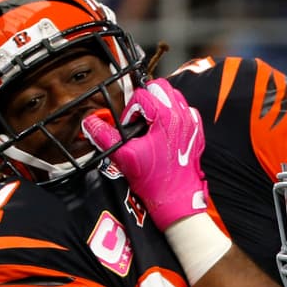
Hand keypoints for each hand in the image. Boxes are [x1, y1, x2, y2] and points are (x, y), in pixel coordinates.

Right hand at [82, 79, 207, 228]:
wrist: (177, 198)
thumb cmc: (155, 180)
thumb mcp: (124, 156)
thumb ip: (105, 137)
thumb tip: (90, 123)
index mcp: (166, 117)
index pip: (142, 95)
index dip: (130, 111)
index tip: (129, 128)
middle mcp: (182, 116)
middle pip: (160, 87)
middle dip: (146, 100)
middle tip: (139, 121)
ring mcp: (192, 123)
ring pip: (174, 97)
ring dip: (159, 105)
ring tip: (150, 125)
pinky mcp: (196, 133)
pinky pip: (185, 111)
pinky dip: (173, 115)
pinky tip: (164, 132)